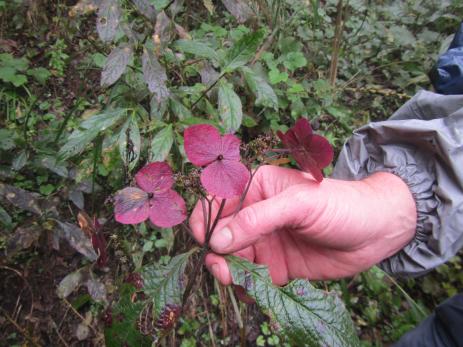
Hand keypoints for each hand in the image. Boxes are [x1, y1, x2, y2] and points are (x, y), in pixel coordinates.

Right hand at [190, 165, 416, 284]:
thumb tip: (217, 241)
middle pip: (222, 234)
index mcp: (257, 187)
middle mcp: (257, 214)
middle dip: (216, 251)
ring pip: (233, 258)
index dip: (206, 220)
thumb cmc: (339, 204)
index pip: (219, 201)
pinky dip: (245, 285)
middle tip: (220, 268)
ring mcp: (266, 241)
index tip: (205, 240)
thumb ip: (256, 220)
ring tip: (232, 278)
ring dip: (227, 270)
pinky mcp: (276, 266)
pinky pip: (252, 277)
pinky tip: (249, 289)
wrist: (376, 232)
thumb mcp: (298, 204)